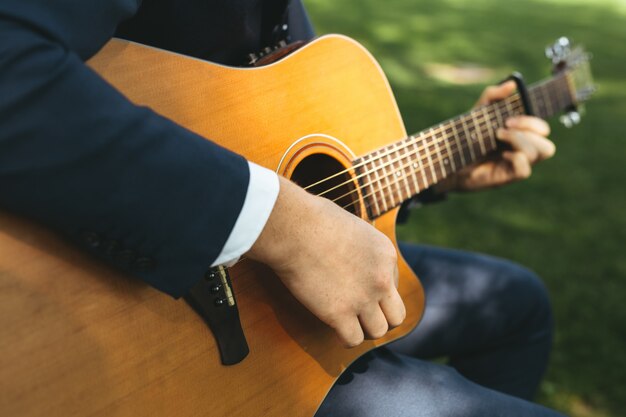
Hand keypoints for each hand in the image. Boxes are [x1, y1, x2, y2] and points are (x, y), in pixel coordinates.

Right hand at [247, 177, 405, 347]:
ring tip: (349, 324)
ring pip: (379, 331)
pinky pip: (353, 339)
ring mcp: (363, 298)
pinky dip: (345, 339)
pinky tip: (335, 330)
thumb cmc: (313, 218)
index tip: (359, 287)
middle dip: (382, 317)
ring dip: (364, 330)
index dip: (376, 289)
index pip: (394, 283)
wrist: (294, 227)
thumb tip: (350, 254)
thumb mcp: (351, 225)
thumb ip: (359, 245)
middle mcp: (381, 279)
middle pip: (397, 315)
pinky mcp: (339, 313)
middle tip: (363, 315)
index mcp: (386, 254)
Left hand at [436, 81, 555, 191]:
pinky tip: (501, 155)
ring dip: (521, 140)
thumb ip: (492, 95)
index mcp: (520, 137)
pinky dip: (516, 159)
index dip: (531, 122)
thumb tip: (511, 84)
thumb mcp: (477, 112)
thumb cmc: (465, 137)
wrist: (446, 158)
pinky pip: (525, 170)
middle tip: (503, 128)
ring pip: (540, 153)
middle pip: (548, 144)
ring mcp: (515, 166)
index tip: (507, 119)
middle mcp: (521, 153)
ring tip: (498, 137)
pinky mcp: (506, 177)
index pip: (543, 130)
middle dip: (530, 130)